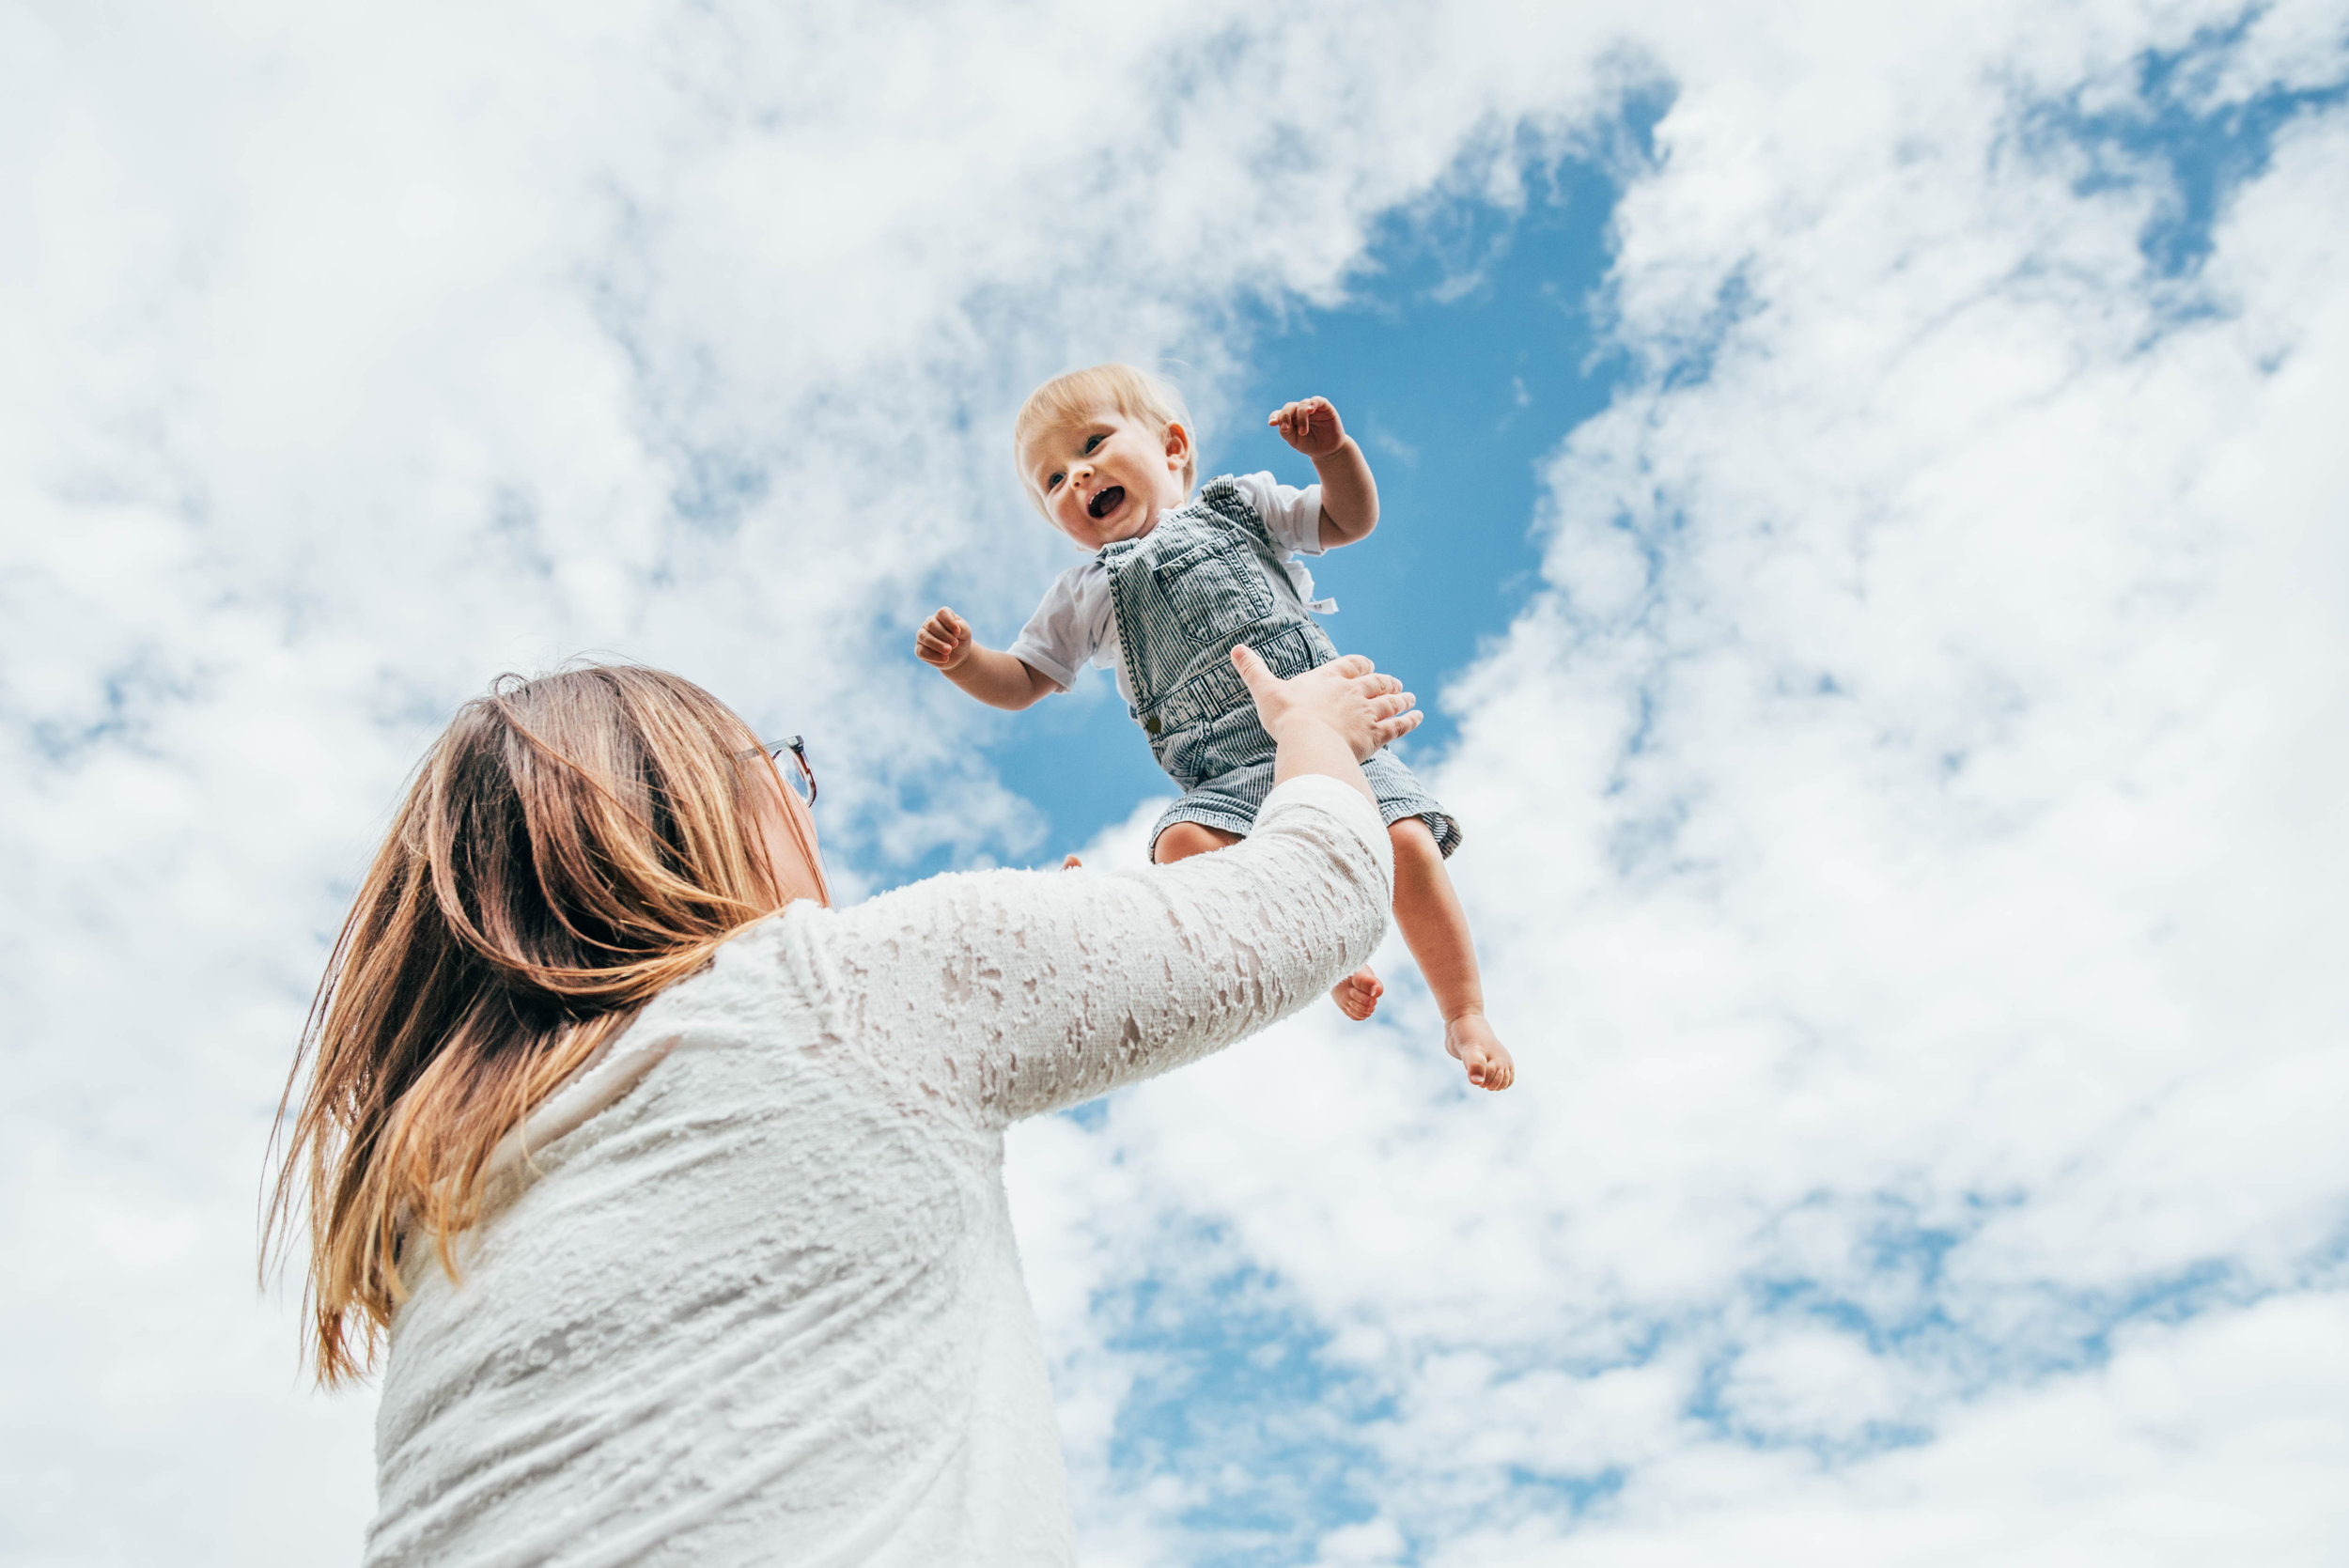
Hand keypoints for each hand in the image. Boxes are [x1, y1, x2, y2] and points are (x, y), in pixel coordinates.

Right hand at [916, 607, 973, 670]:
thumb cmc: (961, 639)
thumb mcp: (966, 632)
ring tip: (948, 651)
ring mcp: (922, 636)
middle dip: (944, 635)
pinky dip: (933, 656)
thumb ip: (961, 627)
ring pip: (923, 636)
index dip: (950, 622)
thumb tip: (952, 630)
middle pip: (931, 624)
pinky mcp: (919, 649)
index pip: (942, 613)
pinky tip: (945, 659)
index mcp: (941, 615)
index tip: (958, 633)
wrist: (959, 655)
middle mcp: (929, 623)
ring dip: (937, 644)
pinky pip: (921, 651)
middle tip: (955, 644)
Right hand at [1232, 645, 1418, 762]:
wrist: (1309, 739)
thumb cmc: (1287, 715)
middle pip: (1375, 683)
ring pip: (1390, 702)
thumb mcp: (1265, 690)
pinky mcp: (1375, 735)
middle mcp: (1353, 692)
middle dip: (1386, 682)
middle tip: (1395, 683)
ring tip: (1410, 697)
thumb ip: (1253, 670)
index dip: (1360, 666)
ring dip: (1401, 699)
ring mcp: (1366, 713)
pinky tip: (1417, 717)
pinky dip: (1409, 721)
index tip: (1368, 667)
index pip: (1351, 665)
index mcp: (1330, 678)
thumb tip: (1236, 649)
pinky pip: (1398, 726)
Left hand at [1267, 396, 1346, 458]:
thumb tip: (1280, 423)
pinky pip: (1316, 400)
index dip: (1275, 416)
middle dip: (1285, 416)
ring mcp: (1311, 408)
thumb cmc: (1309, 445)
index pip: (1279, 414)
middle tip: (1286, 428)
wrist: (1327, 450)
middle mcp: (1299, 411)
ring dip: (1301, 418)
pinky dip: (1312, 403)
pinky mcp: (1324, 407)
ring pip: (1302, 405)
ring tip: (1303, 432)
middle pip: (1289, 407)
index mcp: (1289, 419)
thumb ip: (1286, 432)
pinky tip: (1310, 410)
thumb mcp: (1295, 441)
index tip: (1272, 423)